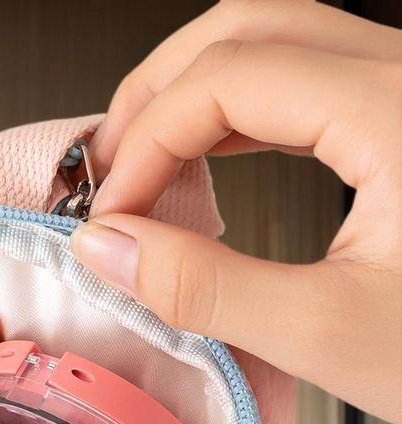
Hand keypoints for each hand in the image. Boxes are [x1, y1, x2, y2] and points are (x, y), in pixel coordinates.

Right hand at [71, 0, 401, 423]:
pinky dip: (235, 114)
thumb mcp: (327, 334)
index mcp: (399, 114)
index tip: (113, 215)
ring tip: (143, 158)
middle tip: (110, 165)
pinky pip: (304, 79)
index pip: (225, 80)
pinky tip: (207, 156)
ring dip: (191, 93)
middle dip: (156, 94)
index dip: (147, 143)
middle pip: (245, 27)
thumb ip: (203, 289)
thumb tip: (111, 250)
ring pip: (273, 40)